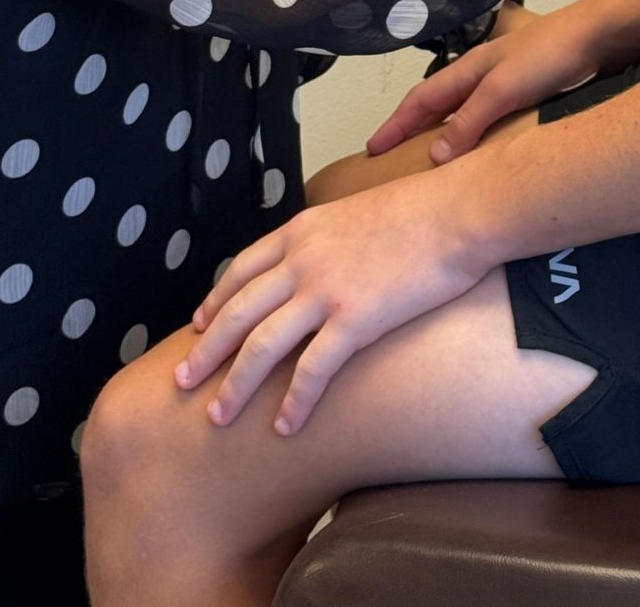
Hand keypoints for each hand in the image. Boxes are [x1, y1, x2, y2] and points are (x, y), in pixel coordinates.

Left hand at [173, 166, 488, 433]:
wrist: (457, 212)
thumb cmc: (420, 211)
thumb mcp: (356, 211)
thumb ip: (329, 238)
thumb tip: (328, 259)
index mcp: (301, 230)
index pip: (241, 269)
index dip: (216, 300)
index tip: (199, 326)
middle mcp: (302, 259)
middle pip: (237, 311)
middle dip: (205, 351)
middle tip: (182, 383)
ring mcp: (325, 290)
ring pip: (261, 345)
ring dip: (234, 386)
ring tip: (217, 418)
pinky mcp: (355, 319)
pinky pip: (312, 369)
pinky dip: (294, 402)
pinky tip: (285, 427)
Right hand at [368, 1, 603, 162]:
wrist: (600, 33)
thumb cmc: (550, 55)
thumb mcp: (503, 89)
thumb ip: (469, 121)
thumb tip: (432, 156)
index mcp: (469, 69)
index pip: (420, 100)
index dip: (395, 125)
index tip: (371, 149)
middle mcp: (482, 73)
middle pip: (436, 102)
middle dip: (411, 127)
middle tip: (391, 154)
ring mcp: (506, 80)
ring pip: (462, 109)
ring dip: (443, 130)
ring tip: (431, 154)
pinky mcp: (529, 89)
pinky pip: (488, 115)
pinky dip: (474, 131)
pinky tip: (483, 146)